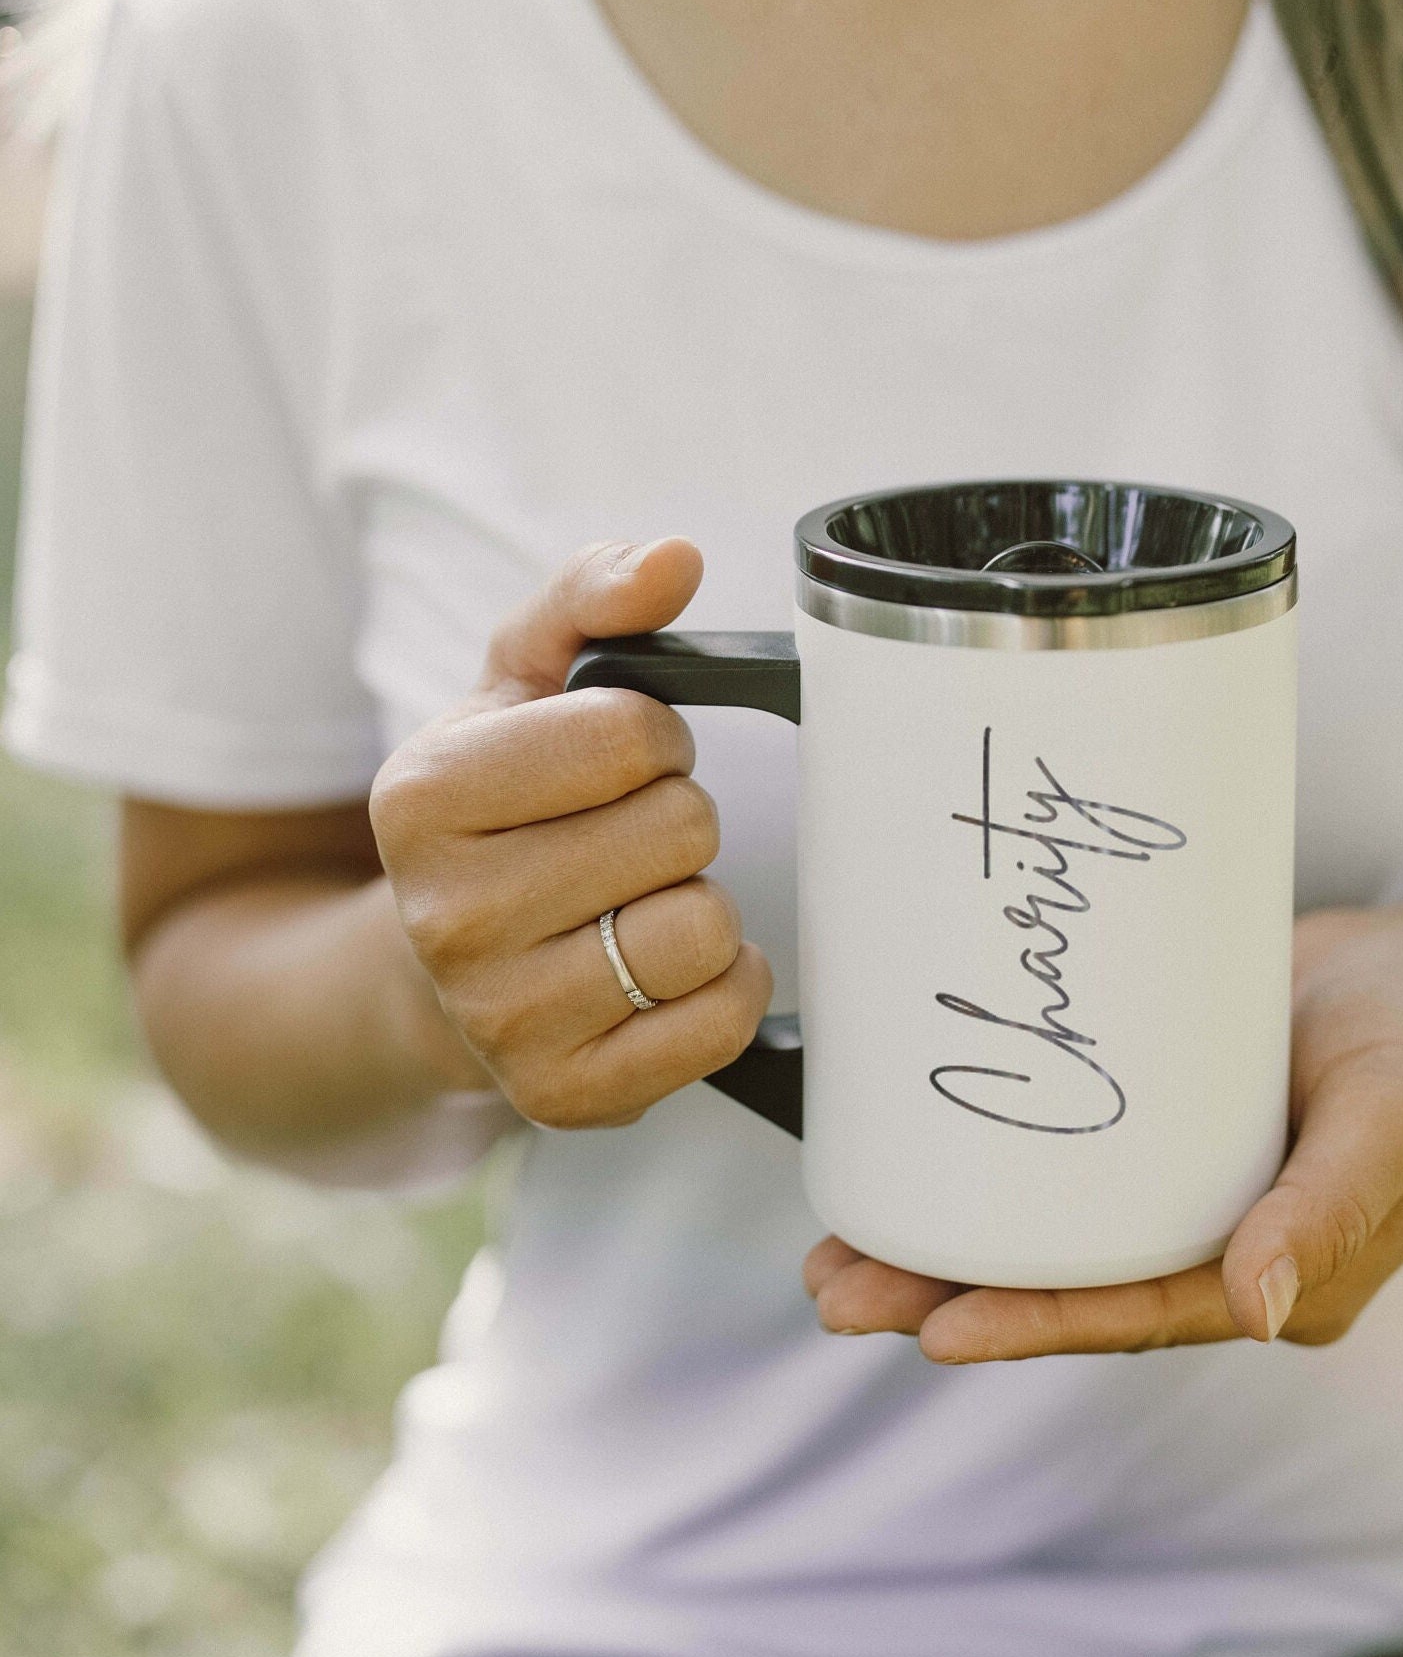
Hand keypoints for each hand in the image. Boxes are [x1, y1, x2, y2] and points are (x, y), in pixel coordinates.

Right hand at [369, 539, 772, 1127]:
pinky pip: (720, 1021)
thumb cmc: (498, 819)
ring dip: (699, 906)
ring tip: (639, 905)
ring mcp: (503, 1017)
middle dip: (676, 820)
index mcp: (422, 795)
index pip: (629, 734)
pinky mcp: (566, 1096)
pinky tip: (668, 973)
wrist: (437, 977)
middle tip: (627, 841)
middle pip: (679, 830)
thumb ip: (588, 602)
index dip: (652, 738)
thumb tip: (672, 560)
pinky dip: (725, 988)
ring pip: (703, 930)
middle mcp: (446, 915)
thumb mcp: (518, 690)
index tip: (618, 760)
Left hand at [804, 902, 1402, 1360]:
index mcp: (1287, 1281)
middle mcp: (1226, 1255)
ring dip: (946, 1254)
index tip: (938, 1331)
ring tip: (836, 1256)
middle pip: (1075, 1292)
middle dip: (953, 1301)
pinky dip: (986, 1181)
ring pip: (1054, 1242)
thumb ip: (1330, 1209)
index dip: (1039, 1326)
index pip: (1142, 1317)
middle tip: (836, 1295)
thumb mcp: (1398, 1113)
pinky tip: (907, 1168)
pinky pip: (1065, 1176)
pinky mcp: (1162, 1138)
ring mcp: (1189, 1199)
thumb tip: (1253, 1314)